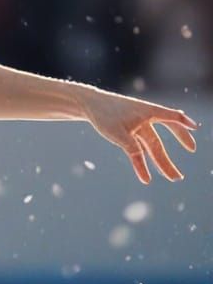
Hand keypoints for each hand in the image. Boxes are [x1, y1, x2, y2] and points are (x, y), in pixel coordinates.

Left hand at [80, 87, 198, 183]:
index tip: (195, 128)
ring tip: (171, 178)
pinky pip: (136, 151)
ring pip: (150, 149)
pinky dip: (140, 163)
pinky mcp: (126, 134)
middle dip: (168, 160)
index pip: (172, 117)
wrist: (89, 105)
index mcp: (148, 112)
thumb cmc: (104, 113)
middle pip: (159, 144)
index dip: (184, 124)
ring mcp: (136, 128)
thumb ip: (131, 146)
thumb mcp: (117, 131)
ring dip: (159, 164)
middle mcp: (145, 121)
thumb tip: (141, 159)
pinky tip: (146, 178)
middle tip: (179, 176)